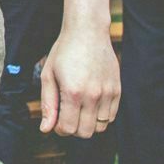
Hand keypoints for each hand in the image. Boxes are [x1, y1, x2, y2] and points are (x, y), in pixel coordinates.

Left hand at [39, 20, 119, 138]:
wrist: (87, 31)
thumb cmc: (64, 51)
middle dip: (73, 129)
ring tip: (79, 110)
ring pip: (100, 127)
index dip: (59, 129)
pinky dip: (101, 117)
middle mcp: (93, 95)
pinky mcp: (117, 89)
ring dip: (88, 124)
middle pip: (85, 132)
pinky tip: (91, 104)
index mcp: (73, 92)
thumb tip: (45, 129)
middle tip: (66, 115)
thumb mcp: (48, 75)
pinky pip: (112, 116)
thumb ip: (48, 104)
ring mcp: (108, 93)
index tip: (56, 120)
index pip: (68, 128)